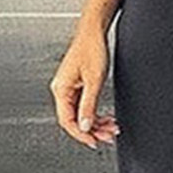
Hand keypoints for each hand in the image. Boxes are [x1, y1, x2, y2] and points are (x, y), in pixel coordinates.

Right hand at [51, 26, 120, 148]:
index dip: (81, 134)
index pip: (67, 121)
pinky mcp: (77, 85)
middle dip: (92, 130)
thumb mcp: (94, 81)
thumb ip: (88, 106)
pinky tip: (106, 117)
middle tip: (108, 136)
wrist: (94, 31)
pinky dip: (95, 113)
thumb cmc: (92, 48)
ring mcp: (69, 87)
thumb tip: (84, 126)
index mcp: (61, 89)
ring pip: (80, 114)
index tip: (94, 142)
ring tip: (111, 128)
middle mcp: (62, 89)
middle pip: (74, 119)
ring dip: (96, 123)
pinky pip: (84, 105)